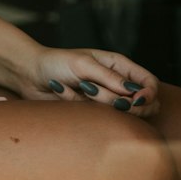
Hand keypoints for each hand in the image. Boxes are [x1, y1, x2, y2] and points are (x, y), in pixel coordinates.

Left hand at [22, 46, 158, 118]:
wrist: (31, 74)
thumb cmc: (56, 62)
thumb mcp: (83, 64)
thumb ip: (109, 78)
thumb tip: (133, 92)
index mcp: (118, 64)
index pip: (148, 82)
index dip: (149, 94)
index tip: (137, 101)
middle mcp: (116, 82)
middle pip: (143, 103)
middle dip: (126, 104)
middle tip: (99, 95)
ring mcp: (105, 98)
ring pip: (120, 112)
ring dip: (99, 101)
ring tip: (80, 87)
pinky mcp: (92, 111)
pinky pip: (97, 117)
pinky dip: (80, 105)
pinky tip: (66, 93)